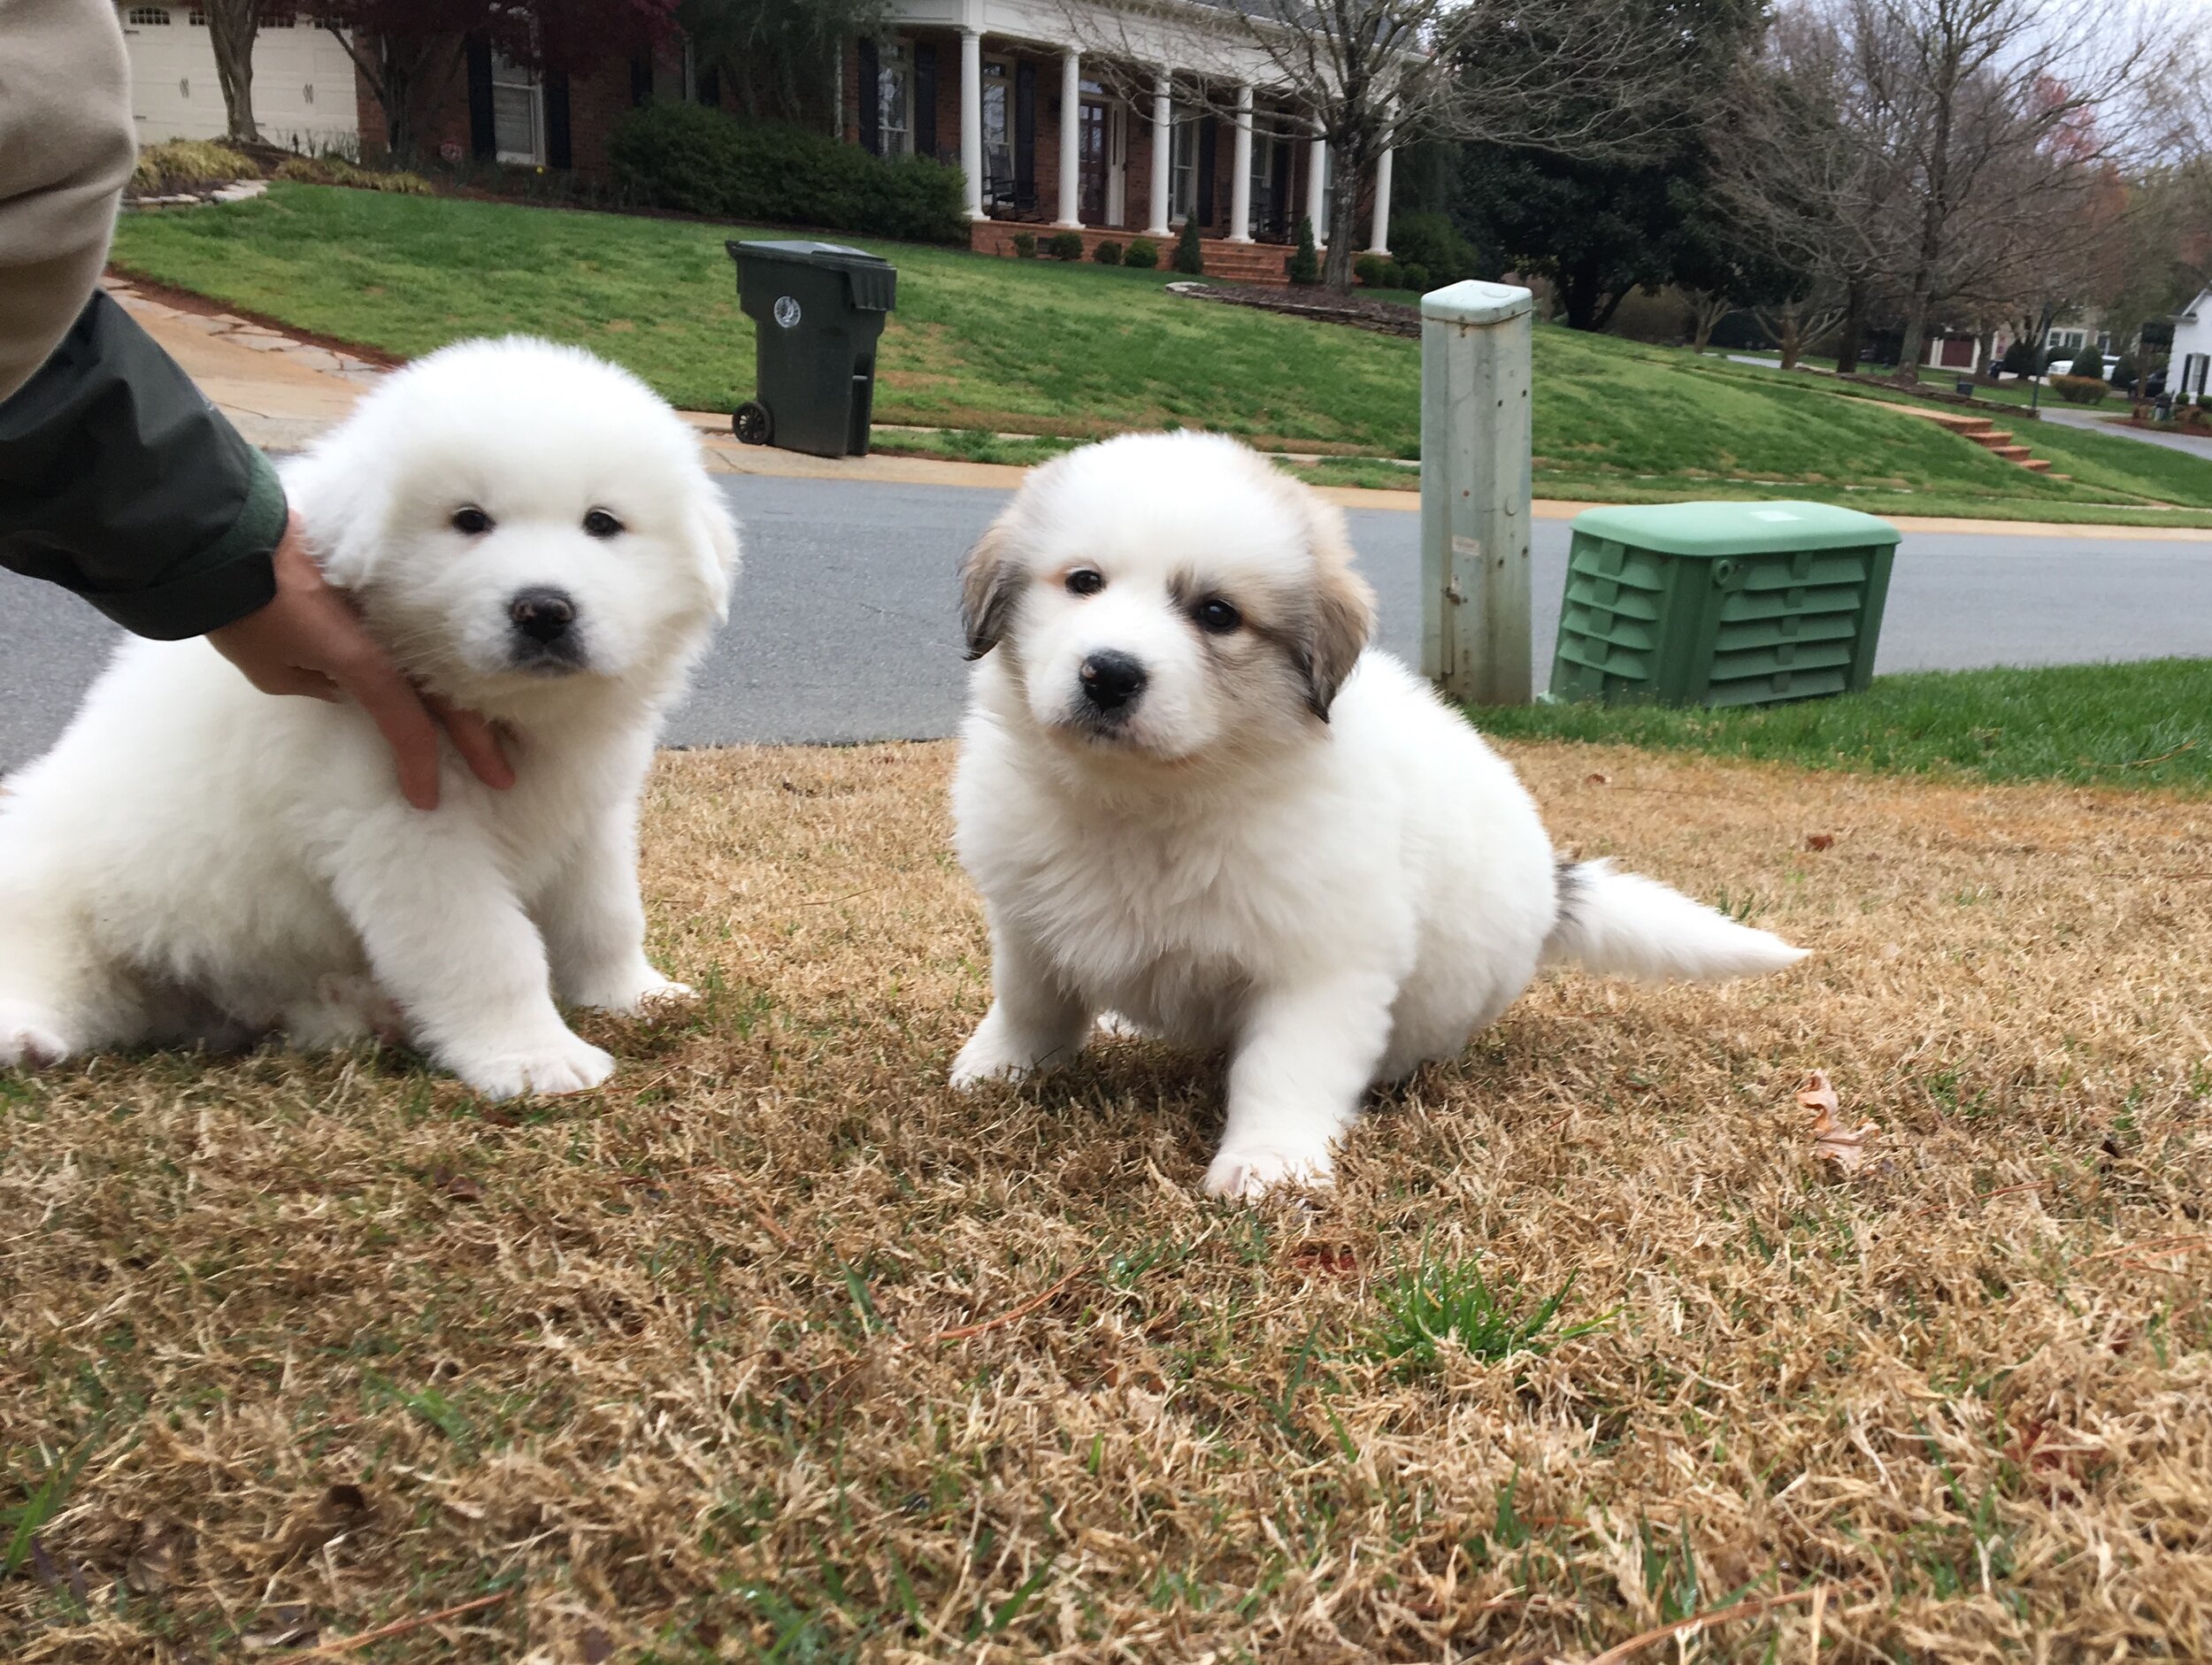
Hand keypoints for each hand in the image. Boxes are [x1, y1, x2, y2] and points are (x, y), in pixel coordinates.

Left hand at [206, 514, 512, 809]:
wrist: (227, 540)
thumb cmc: (244, 612)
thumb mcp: (273, 669)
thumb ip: (318, 684)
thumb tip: (344, 685)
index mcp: (366, 661)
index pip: (408, 724)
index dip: (421, 766)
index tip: (429, 799)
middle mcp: (390, 636)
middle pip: (449, 697)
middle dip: (478, 741)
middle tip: (503, 777)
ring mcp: (391, 609)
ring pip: (445, 663)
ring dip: (472, 701)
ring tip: (495, 729)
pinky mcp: (382, 587)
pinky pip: (422, 634)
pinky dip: (443, 661)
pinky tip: (460, 671)